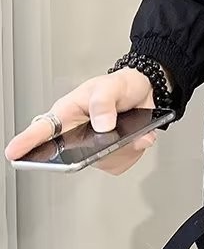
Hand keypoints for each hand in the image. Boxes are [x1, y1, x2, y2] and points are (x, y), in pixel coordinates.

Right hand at [4, 66, 161, 174]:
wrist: (145, 90)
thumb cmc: (119, 85)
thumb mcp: (110, 86)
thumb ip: (103, 102)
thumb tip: (102, 125)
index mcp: (67, 114)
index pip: (42, 130)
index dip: (27, 142)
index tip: (13, 152)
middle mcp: (75, 134)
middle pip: (70, 156)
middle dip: (91, 152)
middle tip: (107, 138)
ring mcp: (92, 147)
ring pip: (99, 162)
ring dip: (120, 149)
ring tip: (131, 130)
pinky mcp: (111, 155)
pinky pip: (119, 163)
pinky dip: (134, 151)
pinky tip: (139, 138)